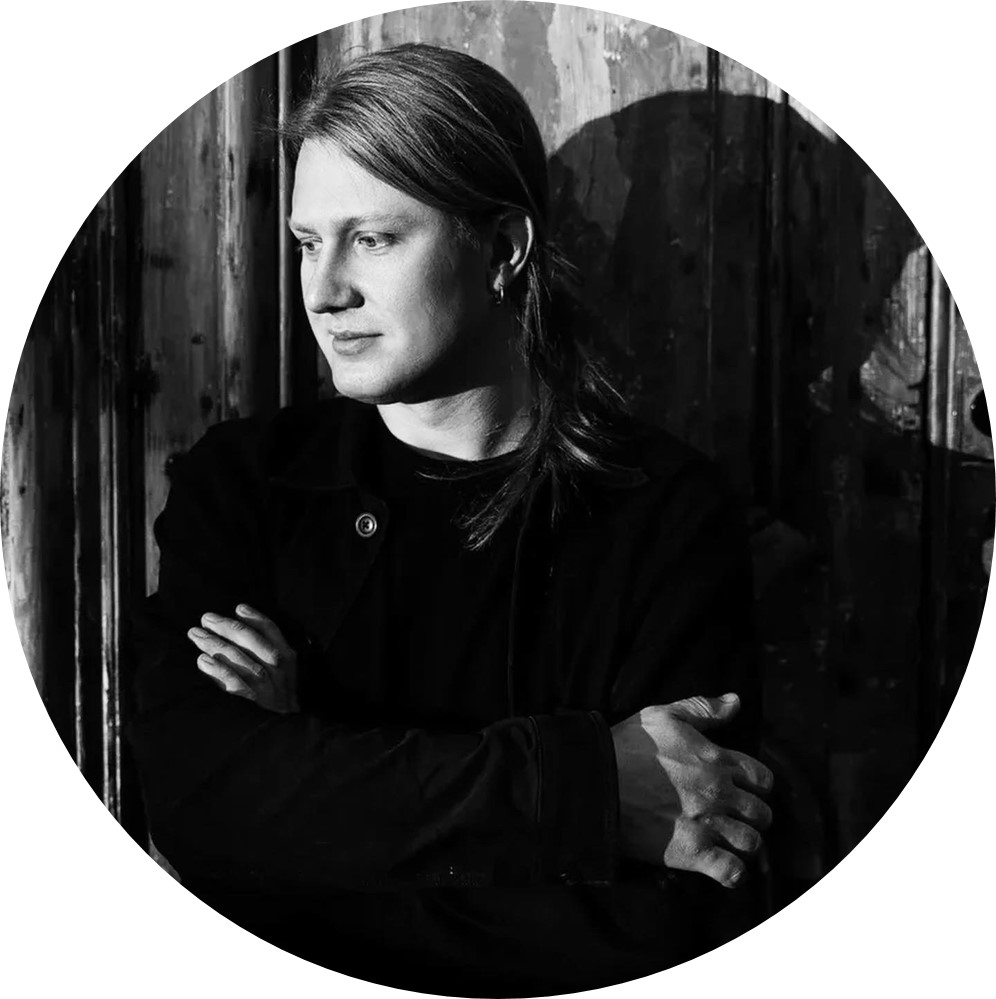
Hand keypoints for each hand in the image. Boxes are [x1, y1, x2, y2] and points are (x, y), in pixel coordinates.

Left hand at [187, 604, 299, 713]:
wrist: (285, 736)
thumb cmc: (278, 700)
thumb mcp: (283, 675)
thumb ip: (268, 654)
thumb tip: (237, 629)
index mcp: (288, 661)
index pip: (272, 633)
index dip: (255, 618)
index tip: (237, 607)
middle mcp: (280, 673)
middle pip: (253, 643)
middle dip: (228, 628)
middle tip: (206, 619)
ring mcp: (267, 690)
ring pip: (241, 661)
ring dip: (216, 645)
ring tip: (196, 635)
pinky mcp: (253, 706)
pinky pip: (235, 685)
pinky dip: (218, 671)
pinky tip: (202, 661)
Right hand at [611, 693, 772, 887]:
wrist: (595, 782)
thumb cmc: (626, 746)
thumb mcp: (664, 715)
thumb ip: (703, 708)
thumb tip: (736, 701)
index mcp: (717, 760)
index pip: (763, 779)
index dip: (756, 786)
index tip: (740, 790)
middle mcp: (720, 793)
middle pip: (763, 814)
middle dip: (752, 817)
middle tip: (733, 819)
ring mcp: (708, 824)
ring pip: (753, 843)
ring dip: (744, 845)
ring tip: (726, 842)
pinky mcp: (692, 852)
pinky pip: (732, 871)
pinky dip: (732, 873)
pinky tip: (720, 865)